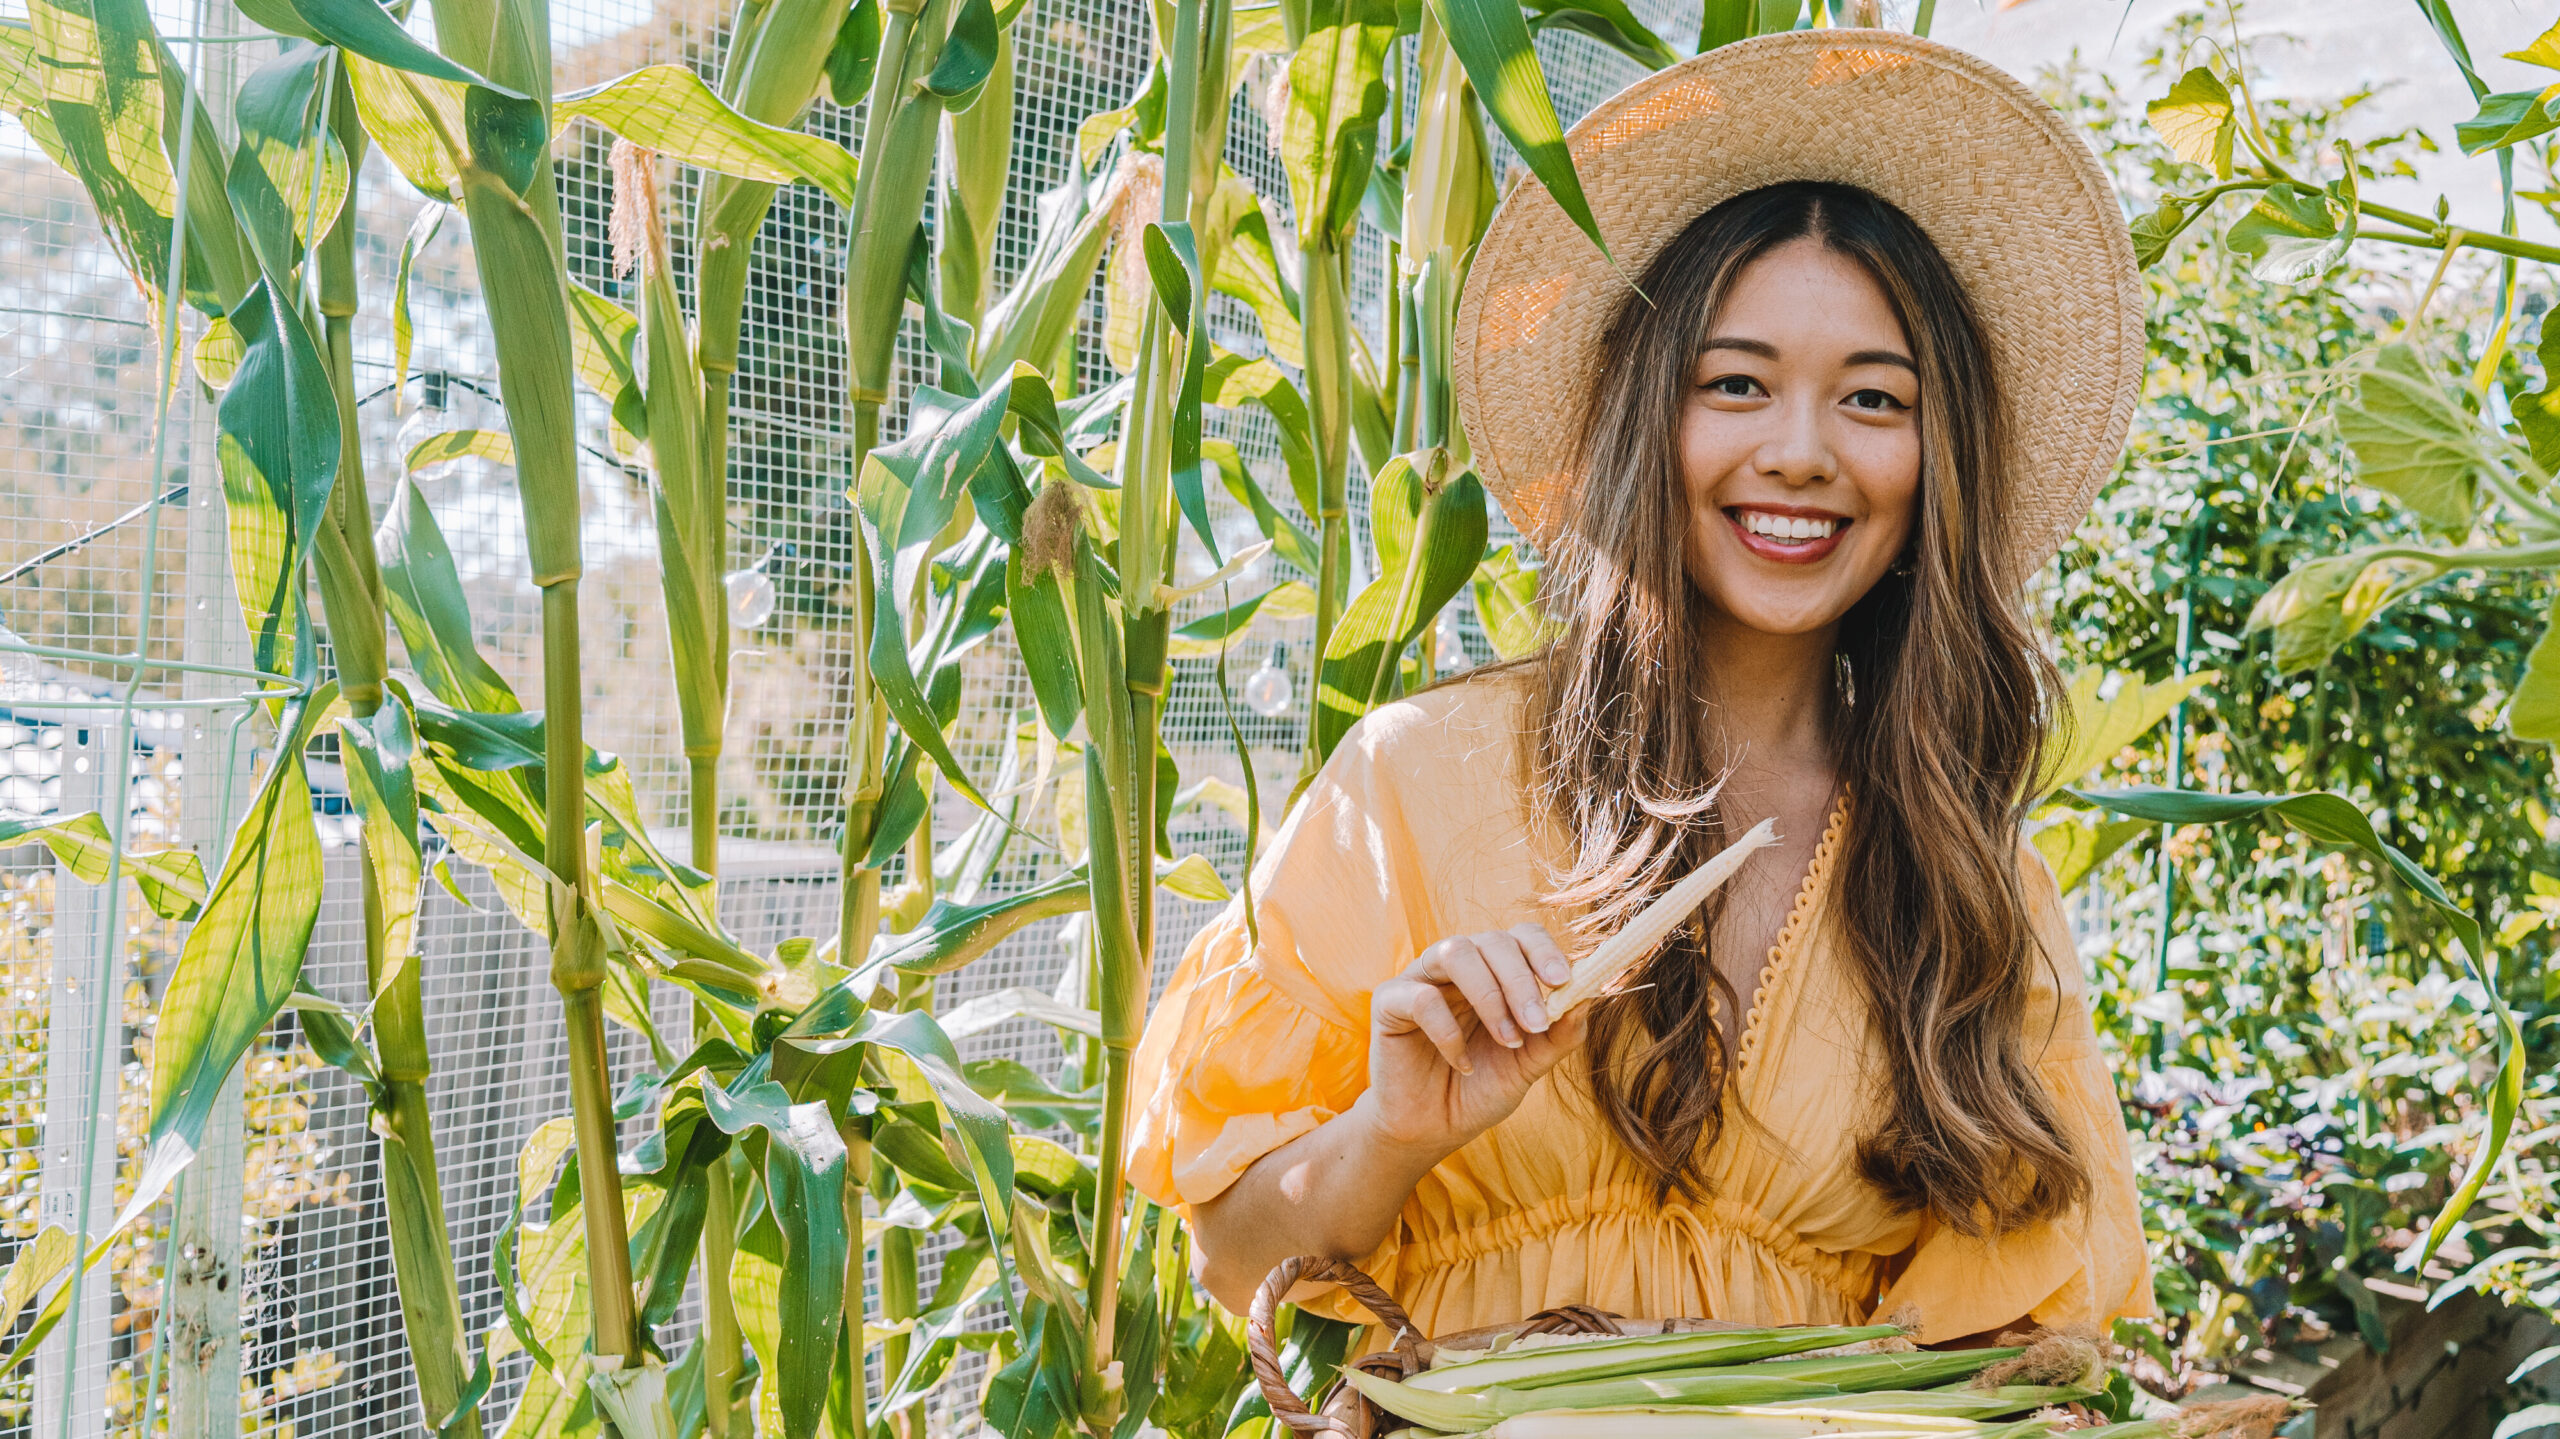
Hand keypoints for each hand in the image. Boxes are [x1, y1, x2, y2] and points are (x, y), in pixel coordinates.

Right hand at [1361, 924, 1589, 1154]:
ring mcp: (1421, 978)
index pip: (1521, 936)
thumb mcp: (1529, 1065)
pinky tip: (1461, 1062)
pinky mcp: (1389, 1001)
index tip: (1564, 981)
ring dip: (1489, 996)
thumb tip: (1588, 998)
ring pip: (1455, 952)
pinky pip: (1421, 998)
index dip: (1544, 951)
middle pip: (1492, 940)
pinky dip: (1448, 1031)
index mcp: (1494, 971)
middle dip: (1521, 981)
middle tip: (1537, 1024)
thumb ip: (1558, 1035)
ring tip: (1507, 1040)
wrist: (1432, 1129)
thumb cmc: (1480, 1089)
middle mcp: (1459, 966)